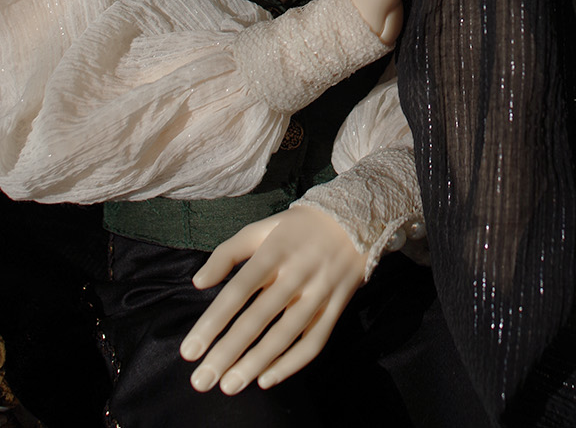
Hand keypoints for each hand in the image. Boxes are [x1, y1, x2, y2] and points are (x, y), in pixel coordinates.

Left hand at [180, 206, 365, 393]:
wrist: (356, 217)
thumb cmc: (298, 227)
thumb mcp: (262, 228)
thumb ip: (228, 252)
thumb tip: (198, 283)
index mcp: (275, 251)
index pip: (238, 290)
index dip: (213, 321)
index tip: (189, 351)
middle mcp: (297, 272)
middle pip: (259, 318)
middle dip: (228, 352)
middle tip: (202, 381)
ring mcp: (320, 290)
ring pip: (286, 334)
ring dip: (256, 363)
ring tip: (230, 386)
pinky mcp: (338, 305)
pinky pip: (315, 340)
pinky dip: (292, 363)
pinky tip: (267, 378)